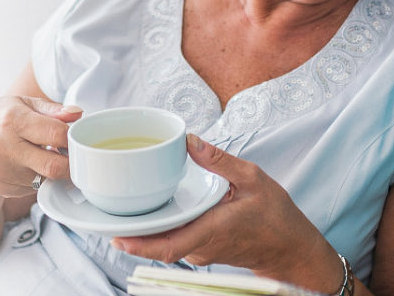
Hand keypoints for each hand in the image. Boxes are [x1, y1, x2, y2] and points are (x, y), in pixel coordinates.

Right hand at [0, 96, 81, 196]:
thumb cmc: (1, 118)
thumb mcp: (24, 104)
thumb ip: (53, 110)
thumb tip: (78, 114)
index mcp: (13, 121)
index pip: (57, 134)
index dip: (71, 137)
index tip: (73, 137)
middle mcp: (5, 147)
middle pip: (54, 166)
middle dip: (69, 163)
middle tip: (69, 154)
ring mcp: (1, 171)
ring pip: (45, 179)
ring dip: (50, 170)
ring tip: (40, 154)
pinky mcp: (0, 187)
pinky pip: (32, 188)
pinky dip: (36, 178)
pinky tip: (26, 165)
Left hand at [112, 135, 343, 292]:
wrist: (290, 248)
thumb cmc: (276, 217)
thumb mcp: (254, 178)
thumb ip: (220, 161)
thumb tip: (189, 141)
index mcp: (212, 230)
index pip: (169, 245)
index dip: (140, 244)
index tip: (116, 236)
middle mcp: (201, 246)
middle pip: (158, 245)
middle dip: (131, 234)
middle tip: (103, 216)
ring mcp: (200, 252)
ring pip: (165, 243)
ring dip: (144, 230)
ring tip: (120, 209)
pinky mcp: (201, 250)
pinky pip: (174, 241)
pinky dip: (159, 229)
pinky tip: (149, 211)